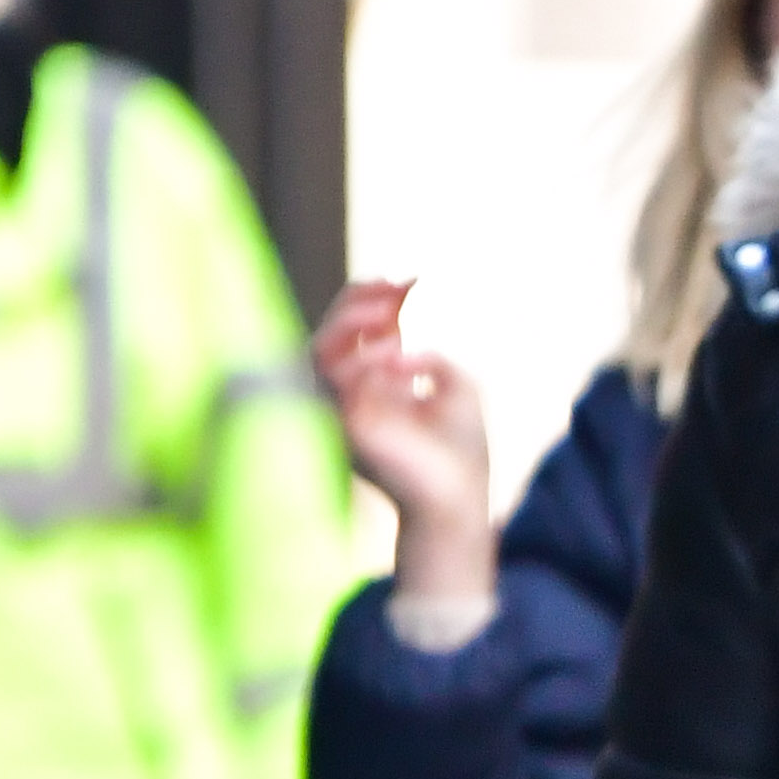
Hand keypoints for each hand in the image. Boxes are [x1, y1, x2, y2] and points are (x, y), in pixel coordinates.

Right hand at [313, 279, 497, 608]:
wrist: (458, 499)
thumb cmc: (459, 451)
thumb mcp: (457, 388)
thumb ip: (434, 354)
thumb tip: (412, 324)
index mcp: (369, 384)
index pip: (351, 330)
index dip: (370, 298)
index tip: (408, 279)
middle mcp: (346, 395)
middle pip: (328, 331)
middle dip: (359, 302)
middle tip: (397, 289)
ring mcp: (339, 409)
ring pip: (319, 349)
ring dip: (355, 325)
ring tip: (396, 325)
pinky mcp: (343, 423)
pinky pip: (335, 377)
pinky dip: (366, 358)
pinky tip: (399, 352)